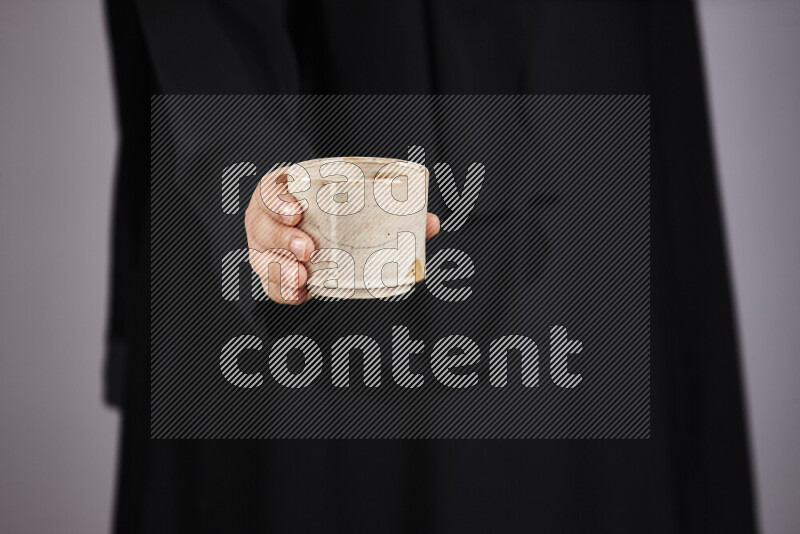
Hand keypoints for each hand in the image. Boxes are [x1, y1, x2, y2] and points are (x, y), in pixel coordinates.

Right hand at [245, 167, 439, 304]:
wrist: (311, 228)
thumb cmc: (333, 212)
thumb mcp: (348, 203)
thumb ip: (388, 211)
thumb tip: (431, 223)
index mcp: (283, 193)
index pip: (270, 192)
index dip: (279, 201)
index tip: (297, 211)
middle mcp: (267, 220)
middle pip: (262, 228)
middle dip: (283, 238)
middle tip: (308, 249)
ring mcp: (265, 249)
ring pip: (263, 259)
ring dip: (282, 269)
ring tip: (302, 277)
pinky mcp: (272, 274)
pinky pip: (272, 286)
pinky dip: (285, 291)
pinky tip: (300, 294)